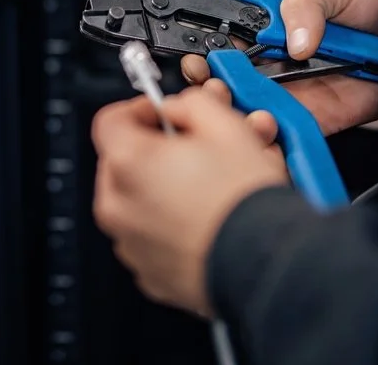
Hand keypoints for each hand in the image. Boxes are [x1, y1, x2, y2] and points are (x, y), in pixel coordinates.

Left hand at [91, 82, 287, 316]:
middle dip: (153, 152)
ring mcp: (130, 243)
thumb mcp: (226, 126)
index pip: (110, 121)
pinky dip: (169, 226)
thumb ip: (190, 104)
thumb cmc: (245, 200)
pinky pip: (151, 237)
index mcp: (128, 162)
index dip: (139, 110)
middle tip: (191, 151)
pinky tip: (205, 221)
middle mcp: (118, 205)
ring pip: (136, 201)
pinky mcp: (148, 272)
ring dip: (162, 189)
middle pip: (122, 163)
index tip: (162, 114)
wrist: (267, 264)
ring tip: (205, 189)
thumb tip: (177, 109)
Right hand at [181, 0, 377, 135]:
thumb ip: (308, 4)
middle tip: (211, 80)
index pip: (222, 37)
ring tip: (239, 102)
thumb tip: (293, 41)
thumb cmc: (373, 10)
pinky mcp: (312, 118)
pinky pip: (285, 131)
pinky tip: (266, 124)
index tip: (196, 52)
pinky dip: (272, 133)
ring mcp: (290, 92)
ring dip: (237, 110)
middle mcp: (272, 62)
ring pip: (247, 109)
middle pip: (224, 78)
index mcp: (267, 26)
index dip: (202, 47)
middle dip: (209, 83)